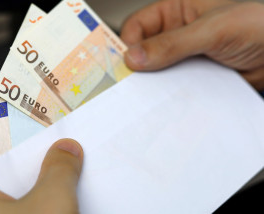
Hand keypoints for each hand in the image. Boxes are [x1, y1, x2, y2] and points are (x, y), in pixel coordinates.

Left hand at [0, 138, 82, 213]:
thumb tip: (67, 149)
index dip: (30, 139)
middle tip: (71, 150)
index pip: (2, 153)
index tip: (54, 130)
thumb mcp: (50, 204)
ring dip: (49, 187)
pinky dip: (48, 207)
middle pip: (15, 177)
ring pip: (25, 199)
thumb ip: (60, 169)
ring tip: (75, 171)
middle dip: (45, 164)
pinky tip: (69, 201)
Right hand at [121, 0, 263, 89]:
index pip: (139, 26)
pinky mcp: (194, 77)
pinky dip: (169, 95)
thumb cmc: (259, 27)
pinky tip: (168, 102)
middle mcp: (177, 33)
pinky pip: (173, 86)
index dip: (127, 43)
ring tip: (149, 97)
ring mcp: (185, 57)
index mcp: (177, 10)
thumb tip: (134, 57)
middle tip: (130, 86)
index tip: (123, 65)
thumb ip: (173, 43)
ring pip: (157, 71)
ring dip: (153, 84)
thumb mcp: (213, 30)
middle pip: (144, 50)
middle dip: (137, 67)